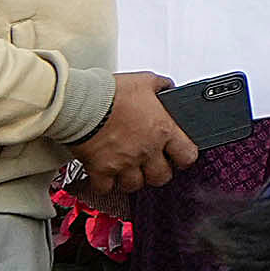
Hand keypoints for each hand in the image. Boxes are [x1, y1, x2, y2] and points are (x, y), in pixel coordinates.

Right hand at [69, 74, 196, 198]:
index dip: (183, 157)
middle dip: (158, 172)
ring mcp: (124, 163)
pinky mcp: (100, 170)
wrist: (82, 103)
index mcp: (163, 130)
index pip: (187, 155)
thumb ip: (161, 86)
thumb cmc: (112, 92)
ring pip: (135, 185)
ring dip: (132, 179)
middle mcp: (146, 150)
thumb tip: (168, 87)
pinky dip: (106, 184)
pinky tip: (105, 174)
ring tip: (128, 168)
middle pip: (162, 177)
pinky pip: (106, 188)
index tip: (177, 155)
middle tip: (151, 164)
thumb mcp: (145, 81)